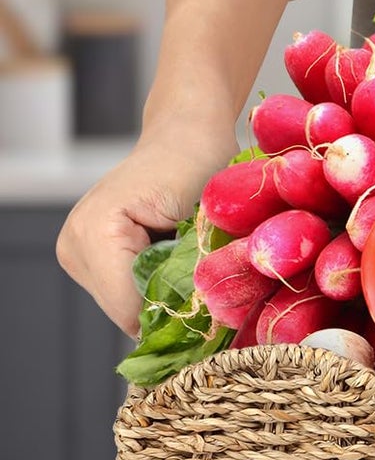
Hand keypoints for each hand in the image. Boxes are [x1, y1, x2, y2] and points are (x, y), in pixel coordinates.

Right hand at [55, 116, 238, 336]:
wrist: (184, 136)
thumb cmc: (200, 165)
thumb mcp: (206, 220)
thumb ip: (196, 271)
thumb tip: (203, 323)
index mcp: (96, 233)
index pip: (132, 311)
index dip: (177, 315)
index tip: (215, 304)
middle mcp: (73, 245)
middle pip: (127, 314)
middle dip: (171, 305)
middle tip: (209, 279)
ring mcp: (75, 253)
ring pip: (127, 307)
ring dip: (164, 295)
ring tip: (188, 259)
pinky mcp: (86, 257)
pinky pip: (126, 292)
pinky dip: (155, 284)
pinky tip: (172, 258)